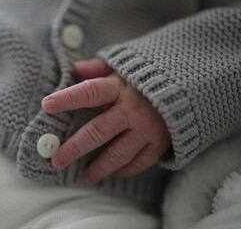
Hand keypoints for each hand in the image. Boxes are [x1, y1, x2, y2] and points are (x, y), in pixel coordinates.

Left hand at [42, 58, 170, 183]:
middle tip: (57, 160)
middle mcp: (131, 110)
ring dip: (100, 167)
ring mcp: (147, 129)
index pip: (89, 92)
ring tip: (86, 176)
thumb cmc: (150, 74)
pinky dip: (125, 170)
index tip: (46, 106)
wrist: (193, 83)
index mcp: (120, 87)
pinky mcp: (160, 143)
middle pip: (97, 132)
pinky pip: (139, 162)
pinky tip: (113, 173)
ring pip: (118, 154)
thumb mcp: (126, 65)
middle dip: (74, 148)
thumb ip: (100, 67)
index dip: (67, 98)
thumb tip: (76, 68)